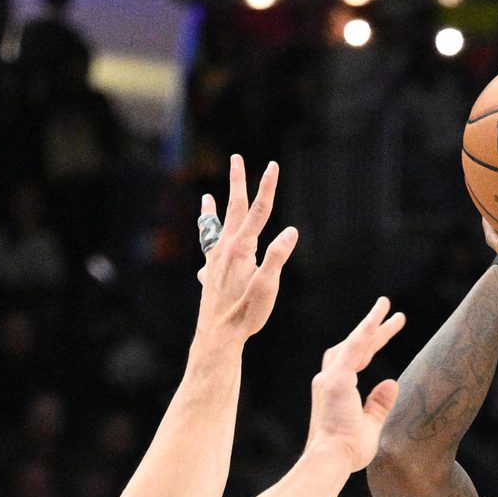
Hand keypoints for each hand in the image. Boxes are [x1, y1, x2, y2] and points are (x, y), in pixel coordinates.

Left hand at [196, 156, 297, 342]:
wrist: (218, 337)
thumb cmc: (245, 315)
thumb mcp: (267, 287)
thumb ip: (277, 257)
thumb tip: (291, 231)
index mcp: (241, 248)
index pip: (259, 211)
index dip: (267, 187)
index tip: (272, 165)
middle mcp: (225, 249)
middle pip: (233, 209)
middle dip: (237, 183)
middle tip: (235, 159)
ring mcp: (214, 262)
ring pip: (213, 228)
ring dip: (211, 210)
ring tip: (206, 197)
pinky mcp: (209, 276)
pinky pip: (207, 252)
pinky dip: (206, 243)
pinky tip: (206, 249)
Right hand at [306, 296, 406, 473]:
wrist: (330, 460)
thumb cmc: (347, 452)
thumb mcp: (370, 426)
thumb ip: (379, 404)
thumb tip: (392, 382)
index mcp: (335, 391)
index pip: (356, 360)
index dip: (372, 345)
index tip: (387, 332)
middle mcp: (328, 380)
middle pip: (354, 347)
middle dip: (375, 331)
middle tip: (397, 316)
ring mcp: (330, 378)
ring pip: (354, 342)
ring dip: (371, 323)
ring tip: (386, 306)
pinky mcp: (336, 379)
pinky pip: (354, 347)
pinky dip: (366, 330)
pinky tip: (378, 316)